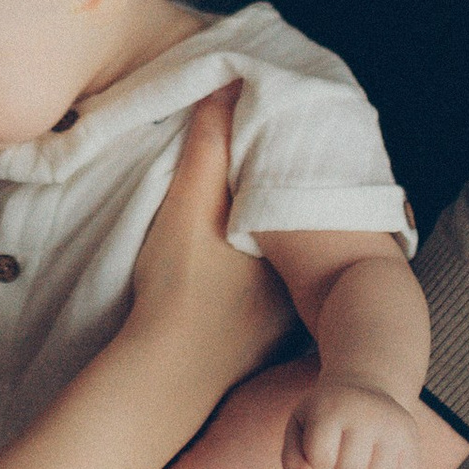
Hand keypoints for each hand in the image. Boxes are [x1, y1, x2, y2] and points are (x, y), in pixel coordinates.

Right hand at [122, 91, 286, 397]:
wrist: (162, 381)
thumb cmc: (179, 294)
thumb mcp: (188, 208)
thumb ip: (208, 149)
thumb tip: (227, 87)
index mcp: (298, 250)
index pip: (306, 194)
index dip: (293, 166)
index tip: (282, 142)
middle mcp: (304, 287)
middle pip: (300, 231)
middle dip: (288, 205)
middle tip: (269, 171)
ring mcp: (286, 321)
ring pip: (287, 265)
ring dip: (274, 243)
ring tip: (251, 213)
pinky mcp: (261, 344)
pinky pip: (269, 295)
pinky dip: (257, 276)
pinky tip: (236, 270)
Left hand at [283, 375, 422, 468]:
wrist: (364, 387)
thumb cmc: (324, 415)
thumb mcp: (298, 429)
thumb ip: (292, 463)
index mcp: (332, 408)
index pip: (321, 461)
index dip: (318, 465)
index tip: (321, 449)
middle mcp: (367, 414)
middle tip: (341, 457)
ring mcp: (394, 426)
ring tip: (359, 464)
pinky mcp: (412, 438)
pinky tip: (378, 466)